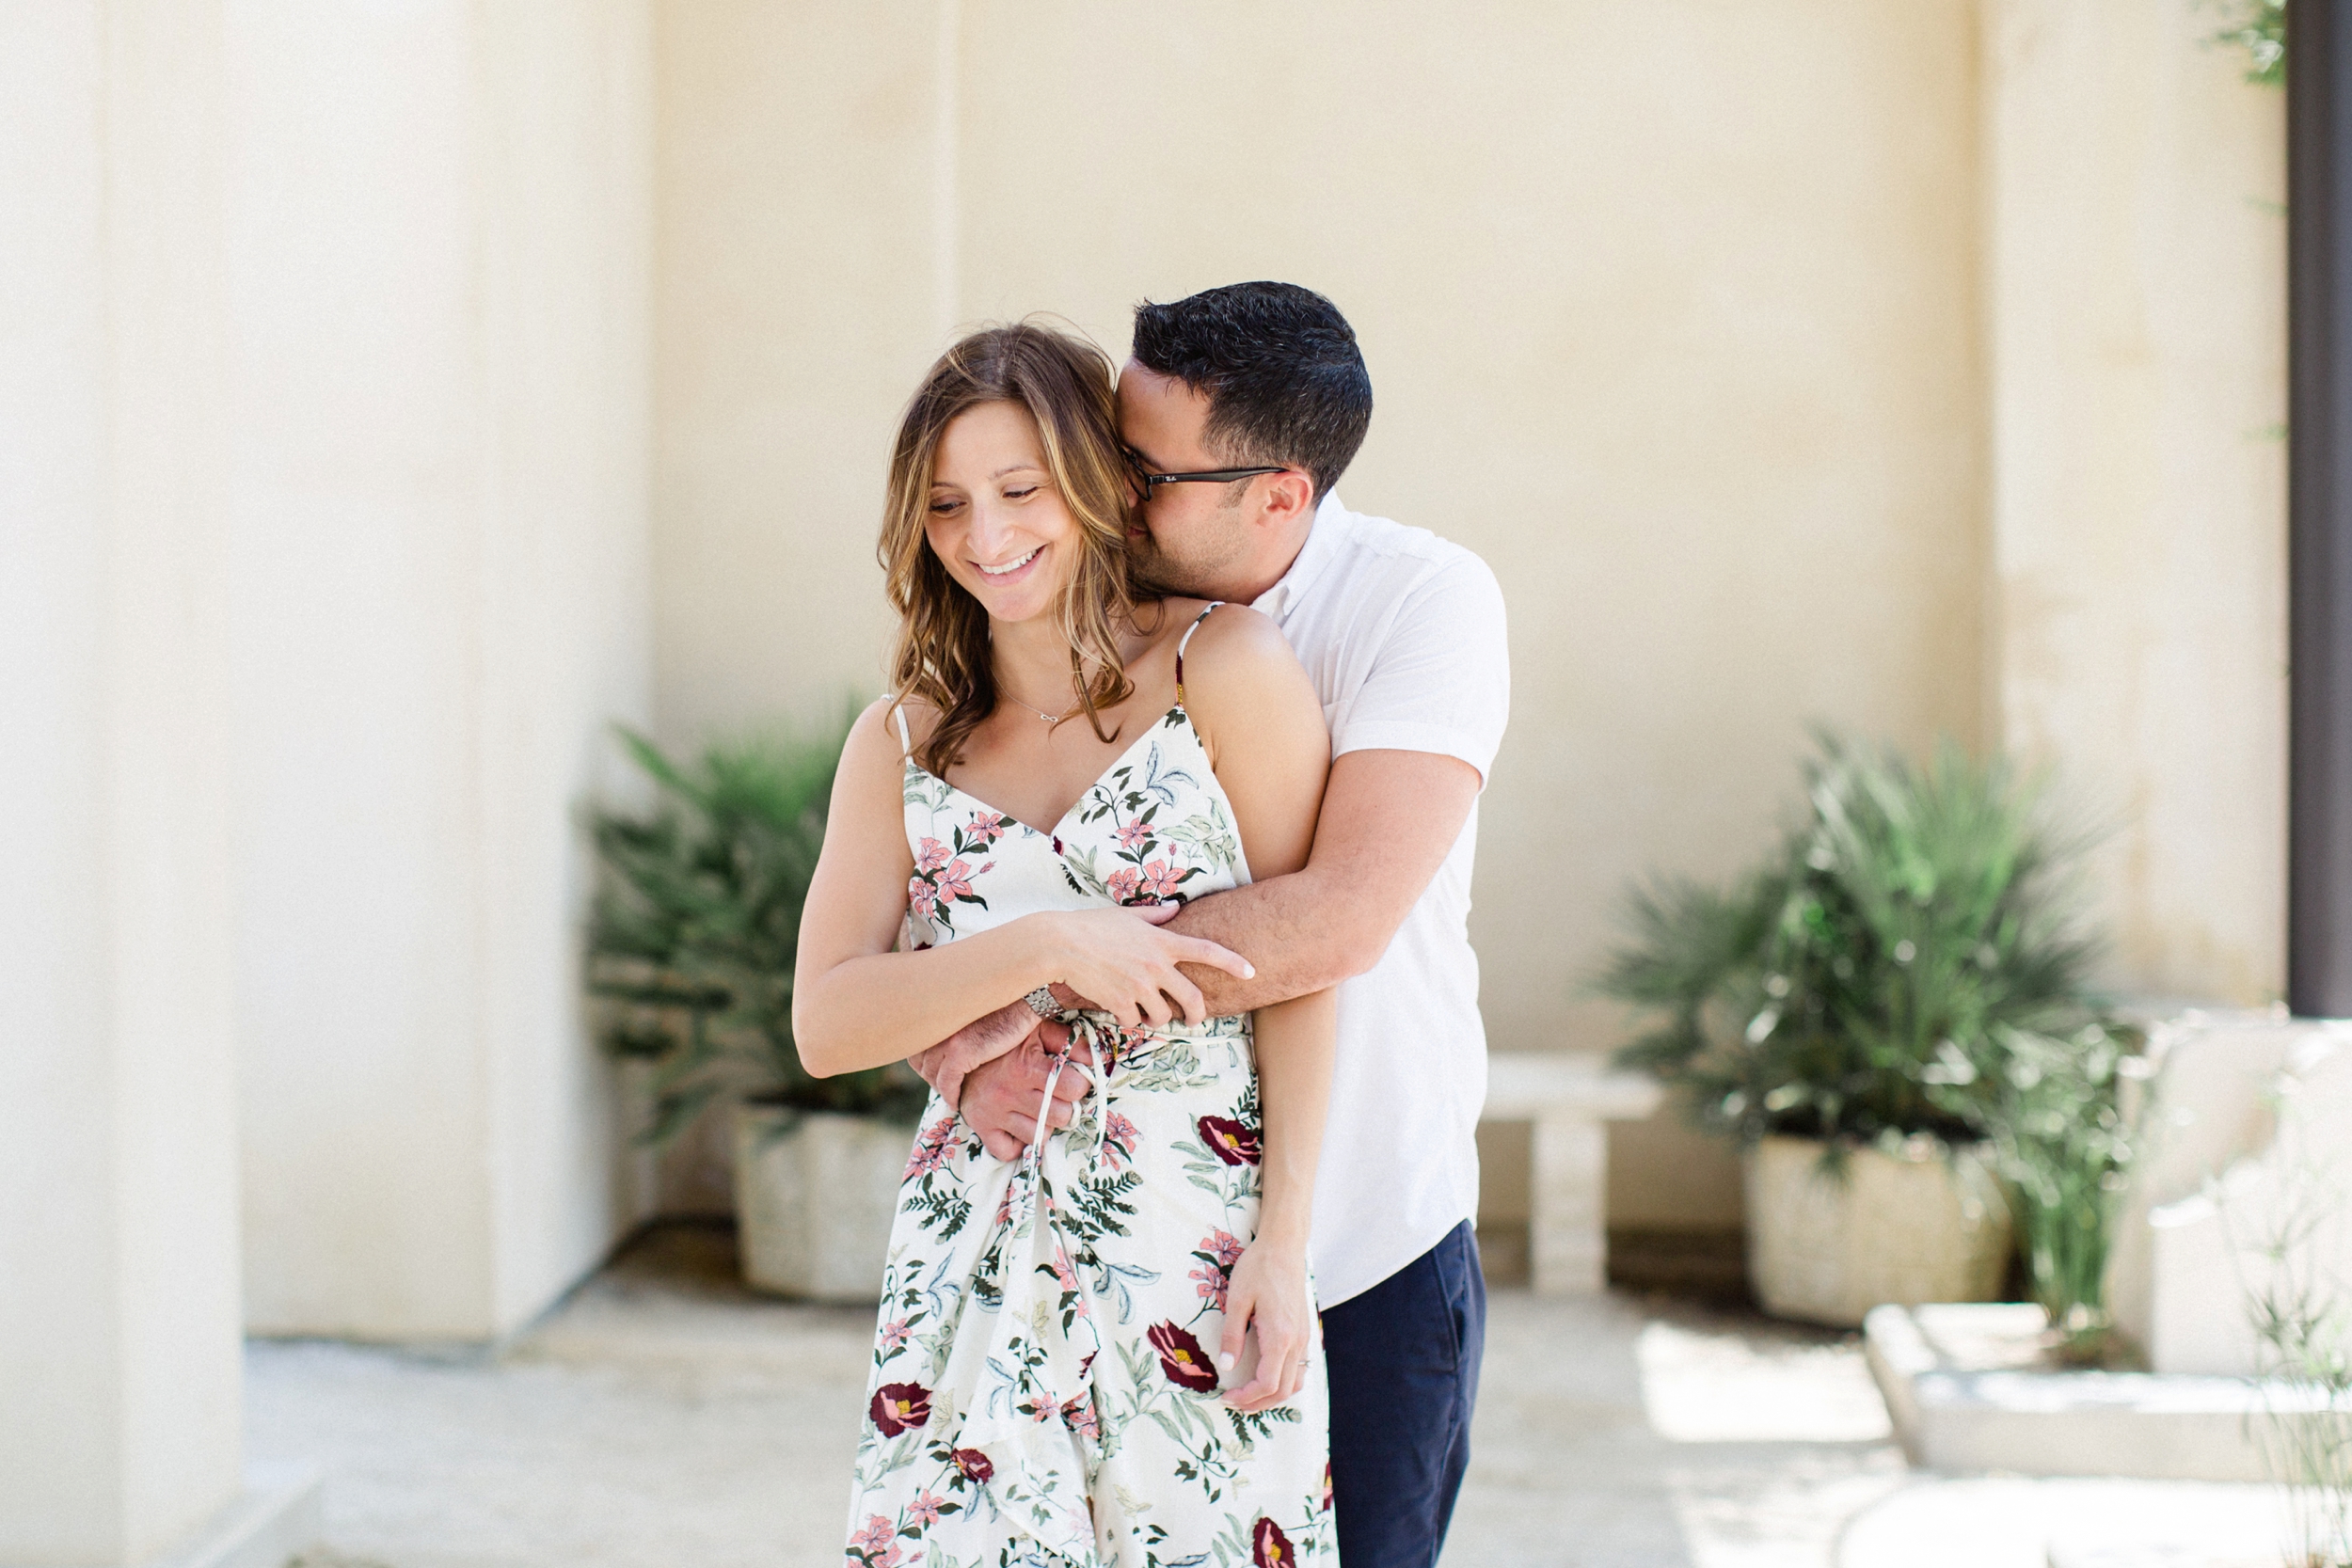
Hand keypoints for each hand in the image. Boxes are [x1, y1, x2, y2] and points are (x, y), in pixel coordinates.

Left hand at [908, 999, 1038, 1110]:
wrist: (1024, 997)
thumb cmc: (1002, 1003)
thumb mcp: (970, 1013)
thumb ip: (955, 1026)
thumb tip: (947, 1047)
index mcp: (935, 1014)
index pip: (916, 1047)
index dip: (924, 1065)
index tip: (937, 1074)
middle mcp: (935, 1024)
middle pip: (919, 1062)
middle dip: (931, 1078)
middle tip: (944, 1089)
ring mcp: (945, 1037)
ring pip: (932, 1074)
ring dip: (940, 1089)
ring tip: (952, 1096)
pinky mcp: (960, 1050)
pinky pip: (947, 1082)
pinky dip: (951, 1094)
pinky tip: (957, 1101)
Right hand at [957, 1026, 1087, 1160]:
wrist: (959, 1050)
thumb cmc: (1006, 1041)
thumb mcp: (1037, 1030)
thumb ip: (1068, 1041)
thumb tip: (1097, 1057)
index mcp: (1027, 1065)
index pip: (1075, 1088)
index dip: (1080, 1084)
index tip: (1073, 1079)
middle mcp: (1010, 1091)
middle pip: (1062, 1116)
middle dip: (1065, 1106)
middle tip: (1056, 1096)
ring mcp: (994, 1112)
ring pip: (1040, 1135)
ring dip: (1044, 1124)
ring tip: (1037, 1108)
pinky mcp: (981, 1127)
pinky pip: (1009, 1152)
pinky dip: (1017, 1143)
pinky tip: (1018, 1125)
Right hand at [1039, 904, 1252, 1029]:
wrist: (1062, 944)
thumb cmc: (1093, 926)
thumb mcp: (1128, 915)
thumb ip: (1156, 915)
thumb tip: (1175, 908)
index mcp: (1163, 942)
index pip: (1207, 950)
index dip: (1232, 962)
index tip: (1251, 971)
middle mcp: (1157, 966)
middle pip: (1193, 998)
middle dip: (1198, 1013)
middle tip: (1193, 1019)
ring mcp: (1141, 986)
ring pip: (1163, 1015)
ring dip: (1156, 1017)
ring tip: (1144, 1010)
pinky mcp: (1122, 1002)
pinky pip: (1134, 1021)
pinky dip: (1129, 1019)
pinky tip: (1119, 1007)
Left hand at [1220, 1236, 1313, 1411]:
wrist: (1283, 1247)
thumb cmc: (1258, 1268)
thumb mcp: (1237, 1299)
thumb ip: (1232, 1335)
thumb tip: (1226, 1366)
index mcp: (1280, 1336)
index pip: (1267, 1383)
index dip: (1246, 1397)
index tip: (1226, 1396)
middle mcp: (1296, 1341)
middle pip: (1283, 1390)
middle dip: (1258, 1403)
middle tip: (1233, 1403)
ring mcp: (1303, 1337)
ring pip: (1295, 1382)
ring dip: (1273, 1396)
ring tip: (1249, 1396)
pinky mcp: (1303, 1331)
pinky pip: (1299, 1368)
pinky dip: (1284, 1382)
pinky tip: (1266, 1377)